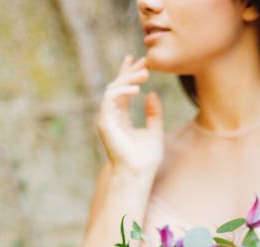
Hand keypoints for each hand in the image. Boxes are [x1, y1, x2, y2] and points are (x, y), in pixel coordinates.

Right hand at [95, 54, 163, 178]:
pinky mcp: (105, 122)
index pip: (123, 92)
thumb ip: (153, 114)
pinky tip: (137, 88)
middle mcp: (111, 116)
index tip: (140, 62)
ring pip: (113, 89)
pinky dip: (123, 91)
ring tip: (145, 72)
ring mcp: (106, 118)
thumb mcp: (154, 132)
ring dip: (128, 79)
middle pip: (117, 86)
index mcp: (121, 118)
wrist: (137, 174)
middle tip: (144, 60)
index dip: (130, 75)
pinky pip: (110, 99)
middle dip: (130, 72)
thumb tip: (152, 93)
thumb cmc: (146, 159)